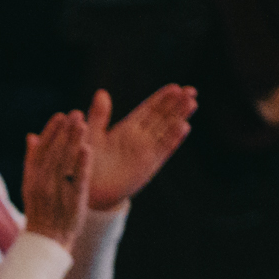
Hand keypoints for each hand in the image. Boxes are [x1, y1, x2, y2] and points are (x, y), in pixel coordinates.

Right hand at [20, 110, 93, 247]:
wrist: (47, 241)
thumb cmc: (41, 211)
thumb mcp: (31, 185)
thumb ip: (32, 161)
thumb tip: (31, 136)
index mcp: (31, 178)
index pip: (40, 150)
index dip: (50, 132)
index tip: (60, 116)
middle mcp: (42, 183)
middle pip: (53, 153)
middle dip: (64, 132)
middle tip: (75, 114)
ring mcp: (56, 193)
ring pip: (64, 163)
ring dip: (73, 142)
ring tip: (83, 124)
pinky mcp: (72, 202)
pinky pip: (77, 181)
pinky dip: (81, 165)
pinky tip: (87, 149)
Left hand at [88, 84, 196, 209]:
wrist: (88, 190)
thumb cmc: (86, 163)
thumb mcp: (91, 135)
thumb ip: (98, 115)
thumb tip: (101, 92)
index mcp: (127, 128)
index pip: (149, 110)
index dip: (162, 98)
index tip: (176, 87)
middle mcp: (140, 138)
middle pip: (163, 117)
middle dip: (177, 104)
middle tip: (191, 90)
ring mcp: (146, 151)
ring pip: (167, 130)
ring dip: (179, 117)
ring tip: (192, 102)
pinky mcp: (148, 165)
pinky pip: (163, 150)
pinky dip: (173, 138)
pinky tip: (183, 126)